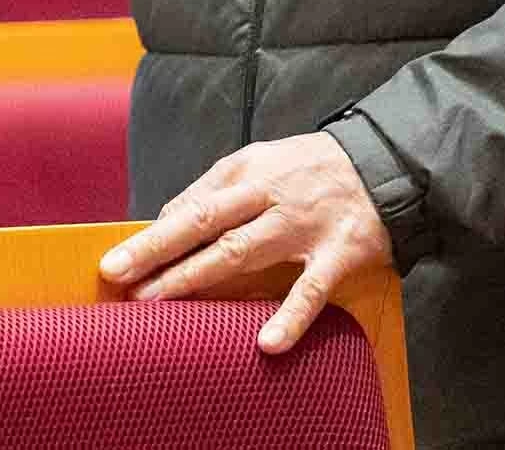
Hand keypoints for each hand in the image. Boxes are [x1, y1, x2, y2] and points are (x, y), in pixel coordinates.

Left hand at [97, 129, 394, 353]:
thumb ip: (216, 190)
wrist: (386, 161)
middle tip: (118, 275)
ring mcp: (304, 223)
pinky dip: (290, 316)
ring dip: (196, 276)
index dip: (153, 235)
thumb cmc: (310, 168)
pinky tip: (267, 342)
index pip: (191, 204)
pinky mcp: (340, 251)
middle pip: (204, 221)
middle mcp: (269, 193)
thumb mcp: (260, 163)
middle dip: (157, 249)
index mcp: (247, 169)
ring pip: (242, 250)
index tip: (118, 262)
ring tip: (158, 301)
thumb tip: (168, 219)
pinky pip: (312, 289)